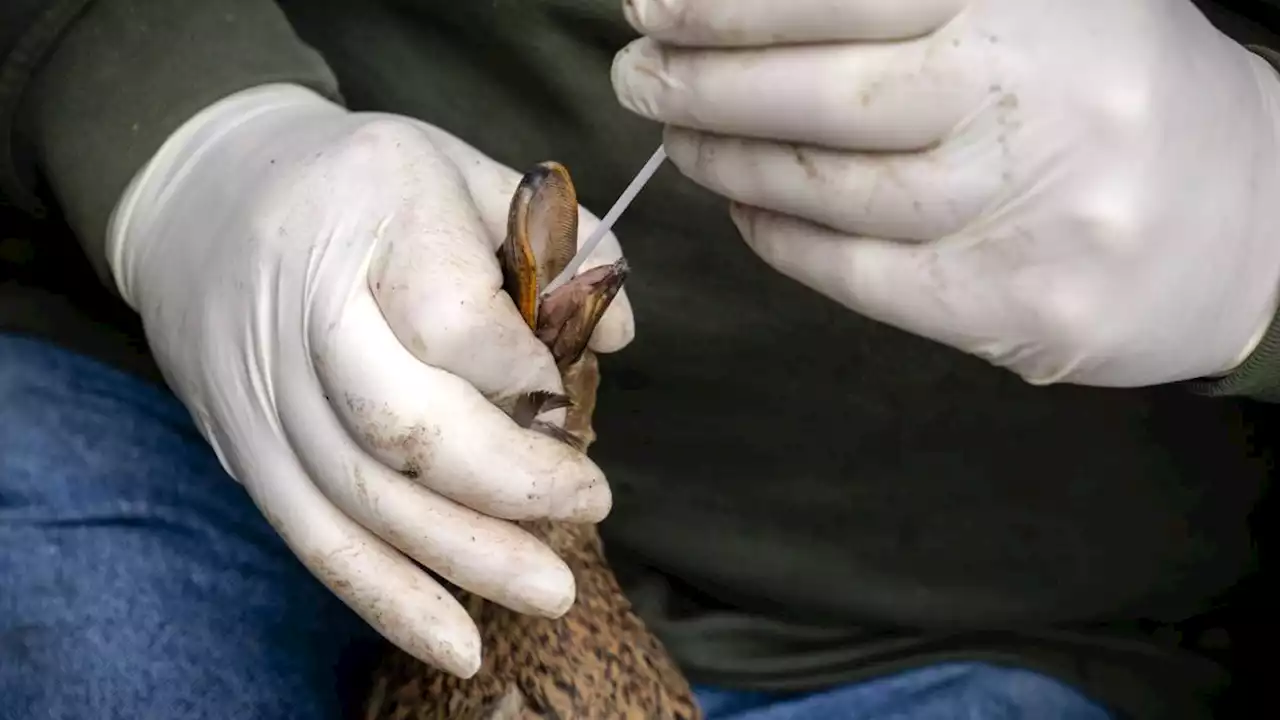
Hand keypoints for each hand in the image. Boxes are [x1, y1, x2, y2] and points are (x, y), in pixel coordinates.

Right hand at [106, 84, 633, 675]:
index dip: (525, 369)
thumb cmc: (360, 182)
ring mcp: (263, 385)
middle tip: (591, 504)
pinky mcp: (242, 445)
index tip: (561, 384)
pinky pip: (313, 537)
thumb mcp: (458, 169)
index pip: (454, 318)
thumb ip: (551, 239)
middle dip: (508, 484)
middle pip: (402, 424)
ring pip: (360, 498)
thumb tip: (619, 330)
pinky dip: (388, 599)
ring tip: (550, 591)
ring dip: (464, 558)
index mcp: (373, 210)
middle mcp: (307, 305)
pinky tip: (457, 643)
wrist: (205, 193)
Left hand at [613, 0, 1279, 386]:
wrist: (1246, 220)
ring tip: (679, 138)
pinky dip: (779, 237)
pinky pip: (855, 273)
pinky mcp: (1014, 307)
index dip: (728, 2)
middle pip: (822, 94)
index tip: (654, 4)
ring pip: (829, 190)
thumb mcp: (1042, 1)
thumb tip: (748, 7)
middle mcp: (1034, 99)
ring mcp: (1027, 210)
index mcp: (1036, 2)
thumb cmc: (1111, 92)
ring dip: (727, 162)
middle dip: (702, 84)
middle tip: (637, 75)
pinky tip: (744, 208)